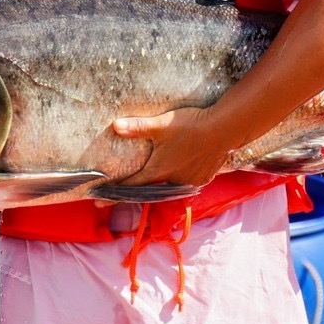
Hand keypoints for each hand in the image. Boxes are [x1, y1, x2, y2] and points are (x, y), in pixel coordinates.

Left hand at [111, 106, 230, 188]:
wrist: (224, 129)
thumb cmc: (190, 126)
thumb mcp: (160, 125)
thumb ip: (137, 127)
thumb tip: (115, 126)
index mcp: (159, 169)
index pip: (133, 184)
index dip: (115, 191)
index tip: (100, 199)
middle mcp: (173, 180)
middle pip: (151, 189)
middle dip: (137, 191)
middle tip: (123, 192)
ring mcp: (190, 181)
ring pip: (169, 187)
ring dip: (160, 186)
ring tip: (153, 182)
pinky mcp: (203, 178)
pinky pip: (187, 184)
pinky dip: (179, 181)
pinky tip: (179, 175)